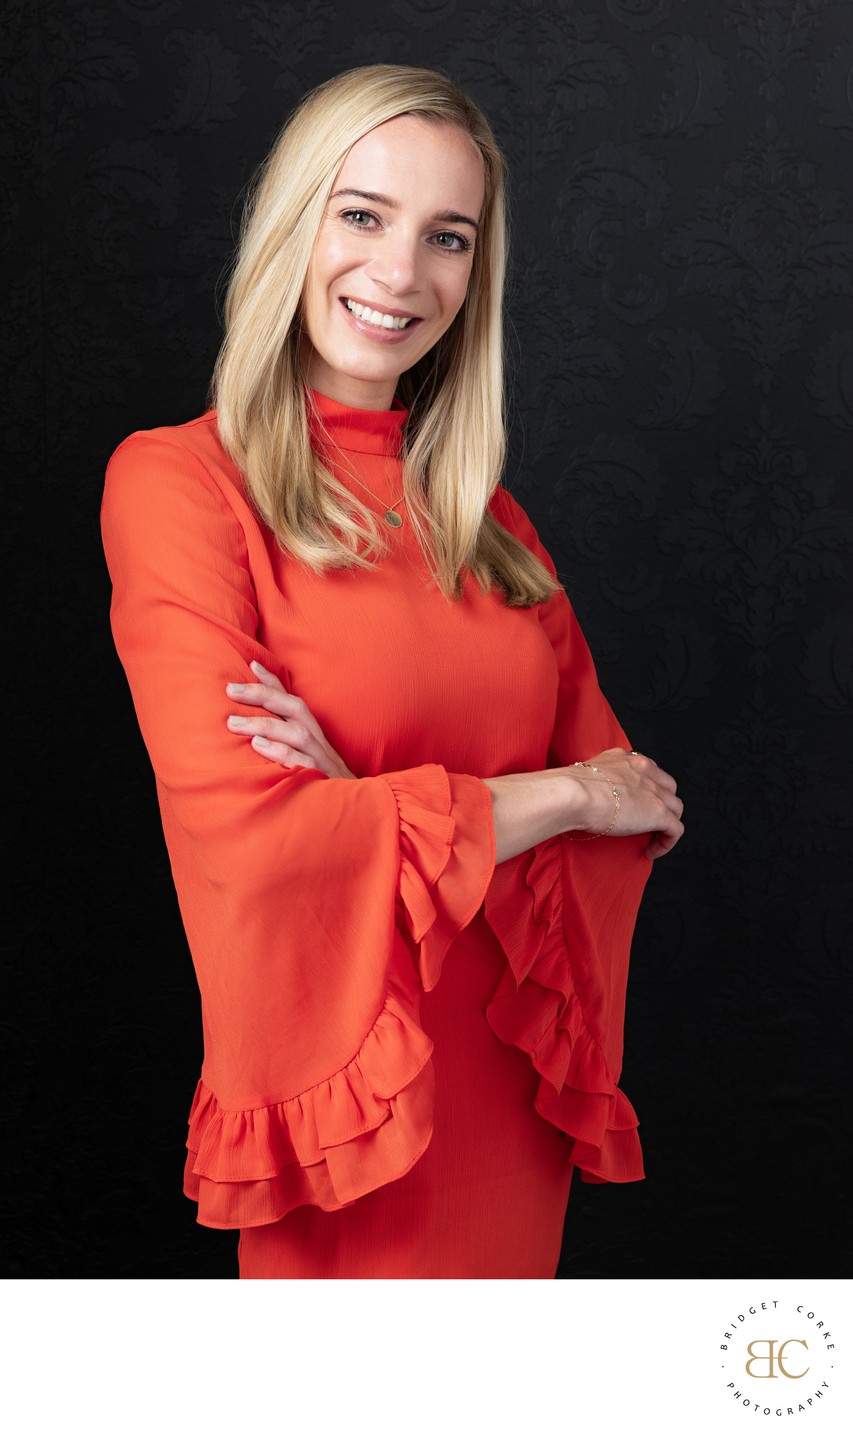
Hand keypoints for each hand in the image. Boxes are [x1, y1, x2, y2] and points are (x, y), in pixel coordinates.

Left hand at [226, 662, 355, 778]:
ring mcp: (320, 758)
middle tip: (231, 690)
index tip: (252, 664)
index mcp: (311, 730)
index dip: (273, 681)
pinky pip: (302, 763)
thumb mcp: (304, 753)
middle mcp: (316, 739)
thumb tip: (254, 724)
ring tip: (234, 723)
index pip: (292, 699)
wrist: (352, 806)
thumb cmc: (321, 776)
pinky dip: (281, 753)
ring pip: (297, 734)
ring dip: (265, 724)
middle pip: (294, 708)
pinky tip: (259, 747)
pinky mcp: (320, 778)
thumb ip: (283, 736)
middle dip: (263, 695)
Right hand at [567, 748, 683, 859]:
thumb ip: (596, 779)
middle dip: (662, 804)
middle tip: (646, 821)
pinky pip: (675, 830)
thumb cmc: (570, 787)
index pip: (650, 771)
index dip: (648, 789)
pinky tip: (651, 852)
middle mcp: (645, 770)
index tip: (638, 804)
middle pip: (668, 788)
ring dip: (666, 824)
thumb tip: (590, 793)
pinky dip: (666, 843)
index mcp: (628, 759)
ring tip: (651, 838)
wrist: (574, 794)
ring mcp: (655, 791)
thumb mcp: (587, 773)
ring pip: (675, 808)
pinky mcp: (659, 814)